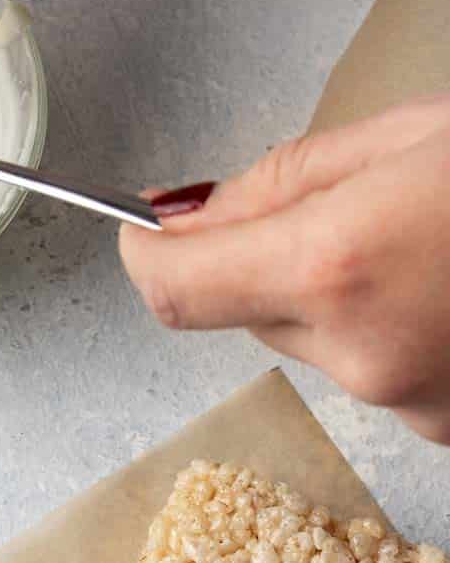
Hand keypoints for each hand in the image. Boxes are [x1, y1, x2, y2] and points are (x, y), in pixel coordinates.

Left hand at [119, 95, 449, 443]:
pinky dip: (389, 329)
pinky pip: (376, 370)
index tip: (143, 227)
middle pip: (249, 312)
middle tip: (350, 206)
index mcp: (337, 267)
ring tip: (420, 244)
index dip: (147, 253)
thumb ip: (283, 180)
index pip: (178, 286)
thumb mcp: (407, 136)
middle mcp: (361, 354)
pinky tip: (446, 287)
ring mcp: (408, 403)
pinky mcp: (444, 427)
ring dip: (335, 298)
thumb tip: (195, 215)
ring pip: (315, 344)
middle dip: (269, 261)